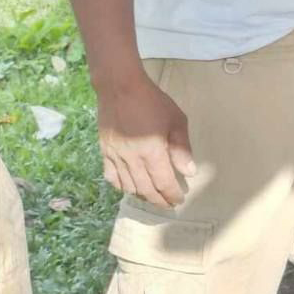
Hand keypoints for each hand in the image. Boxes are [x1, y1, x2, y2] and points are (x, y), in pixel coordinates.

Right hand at [97, 73, 196, 207]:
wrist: (120, 88)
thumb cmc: (154, 102)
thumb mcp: (176, 121)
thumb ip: (182, 148)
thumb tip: (189, 172)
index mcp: (151, 151)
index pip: (163, 182)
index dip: (171, 194)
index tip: (179, 200)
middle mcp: (131, 158)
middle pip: (145, 188)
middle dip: (158, 199)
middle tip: (168, 204)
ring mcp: (115, 156)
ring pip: (128, 185)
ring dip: (141, 195)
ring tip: (153, 197)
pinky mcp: (104, 152)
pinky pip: (111, 176)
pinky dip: (122, 186)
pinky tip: (130, 187)